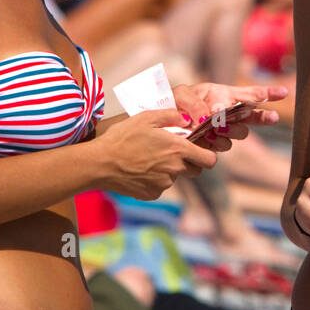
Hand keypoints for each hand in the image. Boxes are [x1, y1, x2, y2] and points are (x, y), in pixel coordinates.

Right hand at [95, 108, 217, 199]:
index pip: (210, 160)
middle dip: (189, 162)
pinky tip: (140, 170)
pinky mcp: (152, 194)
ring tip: (148, 159)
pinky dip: (155, 180)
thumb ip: (171, 115)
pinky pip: (160, 186)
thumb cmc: (122, 138)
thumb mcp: (146, 117)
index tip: (200, 151)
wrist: (100, 164)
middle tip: (171, 152)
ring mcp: (164, 184)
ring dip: (169, 170)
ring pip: (175, 177)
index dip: (208, 155)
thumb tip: (186, 118)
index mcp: (178, 150)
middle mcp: (175, 170)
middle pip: (195, 170)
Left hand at [171, 82, 287, 152]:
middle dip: (263, 117)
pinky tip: (205, 138)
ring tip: (216, 128)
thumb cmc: (171, 103)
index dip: (269, 94)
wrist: (158, 126)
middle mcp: (228, 113)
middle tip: (273, 117)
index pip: (251, 94)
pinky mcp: (214, 145)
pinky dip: (216, 142)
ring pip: (240, 133)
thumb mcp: (181, 95)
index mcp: (223, 95)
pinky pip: (224, 146)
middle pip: (254, 116)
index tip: (284, 93)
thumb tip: (215, 114)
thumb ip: (197, 102)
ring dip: (232, 130)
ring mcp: (223, 131)